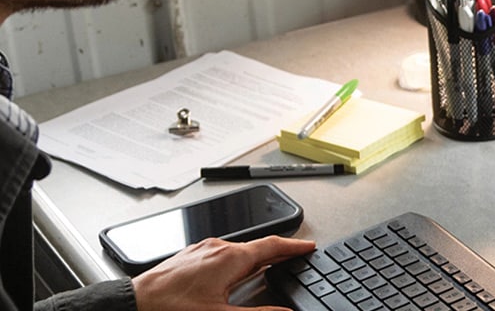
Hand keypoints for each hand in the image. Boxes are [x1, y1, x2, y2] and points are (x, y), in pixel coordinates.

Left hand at [131, 235, 315, 310]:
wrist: (131, 305)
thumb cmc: (170, 309)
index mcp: (230, 258)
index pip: (272, 246)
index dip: (294, 246)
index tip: (308, 246)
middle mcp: (217, 247)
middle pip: (256, 246)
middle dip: (277, 252)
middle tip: (294, 256)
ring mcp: (201, 250)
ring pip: (238, 249)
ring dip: (256, 256)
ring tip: (268, 265)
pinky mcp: (189, 256)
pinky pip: (221, 253)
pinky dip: (236, 259)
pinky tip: (233, 272)